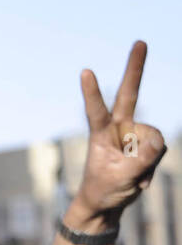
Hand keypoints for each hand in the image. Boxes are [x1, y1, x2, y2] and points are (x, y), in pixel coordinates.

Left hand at [71, 41, 165, 226]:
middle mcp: (118, 128)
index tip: (85, 72)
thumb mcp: (121, 180)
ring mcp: (134, 133)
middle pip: (129, 94)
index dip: (92, 93)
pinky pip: (159, 150)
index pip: (95, 111)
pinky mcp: (147, 141)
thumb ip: (140, 161)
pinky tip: (139, 177)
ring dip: (147, 163)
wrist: (107, 204)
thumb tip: (158, 141)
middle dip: (135, 68)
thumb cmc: (104, 191)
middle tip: (140, 41)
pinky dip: (151, 168)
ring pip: (153, 138)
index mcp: (100, 135)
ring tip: (131, 176)